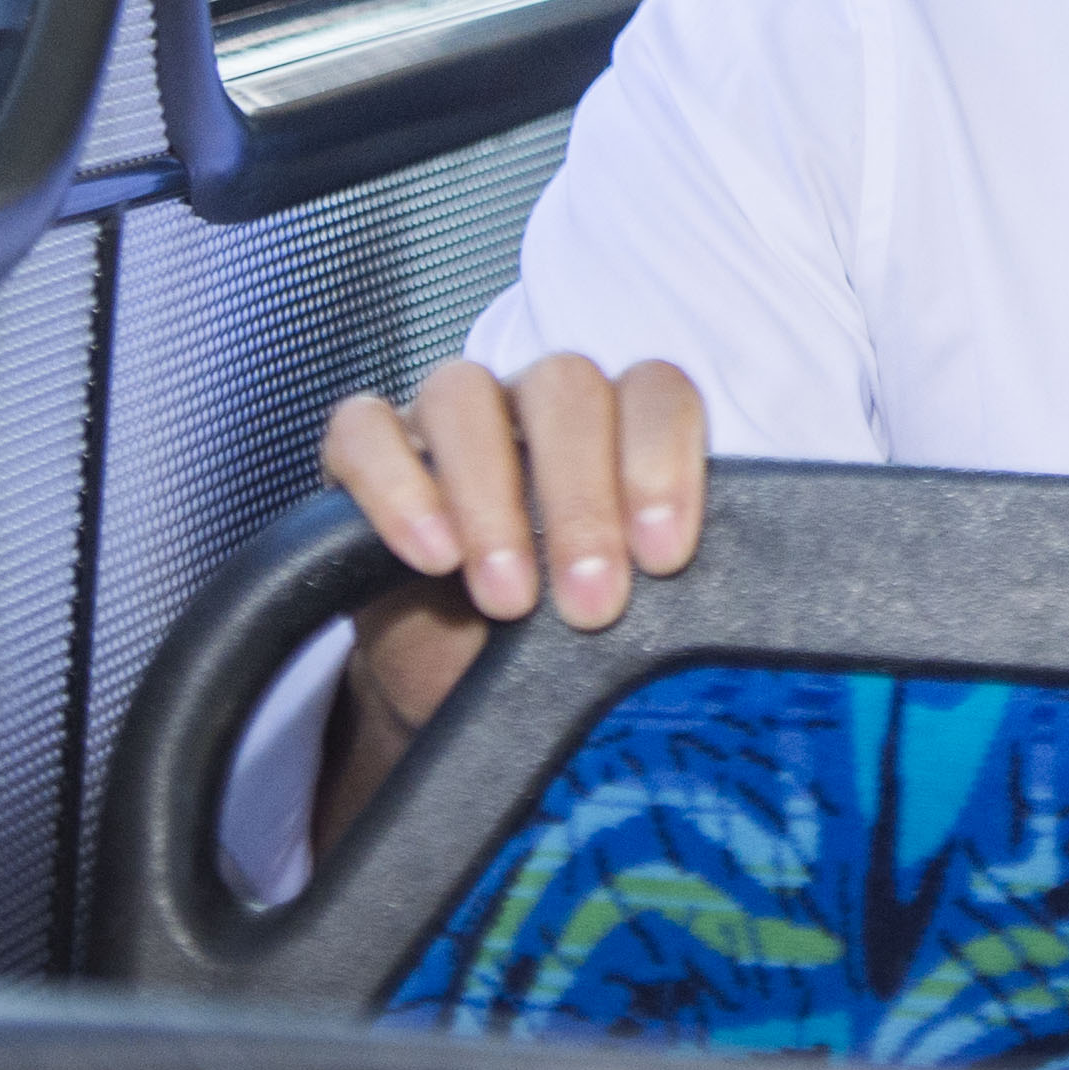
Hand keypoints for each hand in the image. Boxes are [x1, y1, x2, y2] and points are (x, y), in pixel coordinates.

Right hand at [309, 352, 703, 846]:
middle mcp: (534, 404)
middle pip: (566, 388)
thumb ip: (658, 586)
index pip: (655, 391)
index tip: (665, 557)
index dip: (664, 462)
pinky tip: (430, 554)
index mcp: (617, 422)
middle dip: (581, 498)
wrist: (454, 681)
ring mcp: (445, 418)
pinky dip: (396, 486)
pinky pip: (363, 429)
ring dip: (490, 494)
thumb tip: (706, 619)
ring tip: (507, 596)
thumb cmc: (555, 638)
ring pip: (463, 394)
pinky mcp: (362, 451)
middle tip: (591, 601)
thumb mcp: (620, 616)